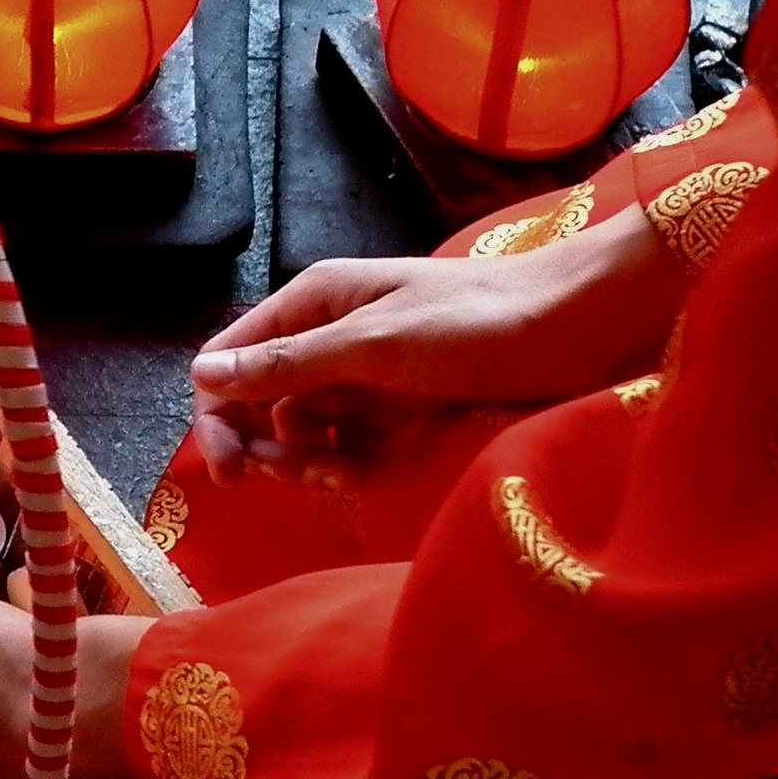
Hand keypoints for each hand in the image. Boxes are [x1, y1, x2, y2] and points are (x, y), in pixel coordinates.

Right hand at [186, 209, 679, 488]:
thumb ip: (287, 364)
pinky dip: (347, 463)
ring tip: (342, 474)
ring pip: (303, 428)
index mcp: (313, 304)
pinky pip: (349, 443)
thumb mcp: (372, 345)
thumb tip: (201, 373)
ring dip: (308, 459)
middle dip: (267, 443)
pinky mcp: (401, 407)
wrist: (576, 330)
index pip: (230, 362)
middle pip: (259, 400)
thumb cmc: (474, 322)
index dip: (218, 416)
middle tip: (302, 473)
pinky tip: (365, 473)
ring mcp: (365, 374)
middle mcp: (330, 336)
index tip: (230, 470)